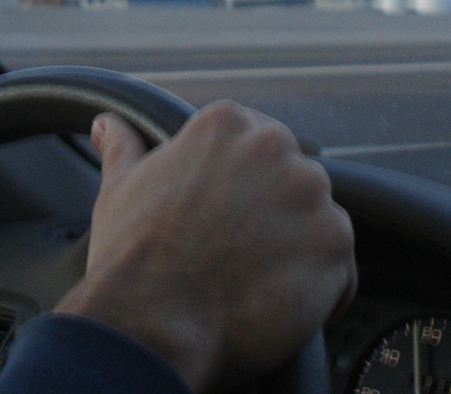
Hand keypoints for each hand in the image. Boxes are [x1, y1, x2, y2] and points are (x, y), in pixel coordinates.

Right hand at [56, 101, 356, 393]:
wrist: (150, 326)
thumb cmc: (132, 261)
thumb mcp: (120, 190)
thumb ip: (125, 148)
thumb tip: (109, 124)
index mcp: (227, 125)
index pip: (259, 146)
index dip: (244, 190)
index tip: (226, 219)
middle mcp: (275, 147)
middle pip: (293, 181)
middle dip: (273, 218)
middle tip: (237, 256)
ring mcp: (310, 194)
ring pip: (318, 223)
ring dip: (297, 252)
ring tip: (253, 284)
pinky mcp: (334, 244)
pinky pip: (341, 269)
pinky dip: (321, 292)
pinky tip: (277, 306)